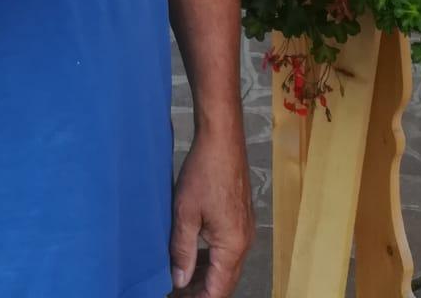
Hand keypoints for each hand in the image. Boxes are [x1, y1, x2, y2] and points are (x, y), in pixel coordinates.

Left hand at [170, 128, 253, 295]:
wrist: (223, 138)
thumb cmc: (204, 172)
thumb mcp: (185, 213)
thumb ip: (183, 251)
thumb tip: (179, 281)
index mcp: (232, 246)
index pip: (217, 290)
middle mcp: (244, 242)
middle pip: (225, 281)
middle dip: (201, 291)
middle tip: (175, 291)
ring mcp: (244, 230)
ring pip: (226, 266)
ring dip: (206, 276)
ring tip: (181, 279)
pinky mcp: (241, 218)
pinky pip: (228, 249)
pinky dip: (212, 259)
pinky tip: (195, 257)